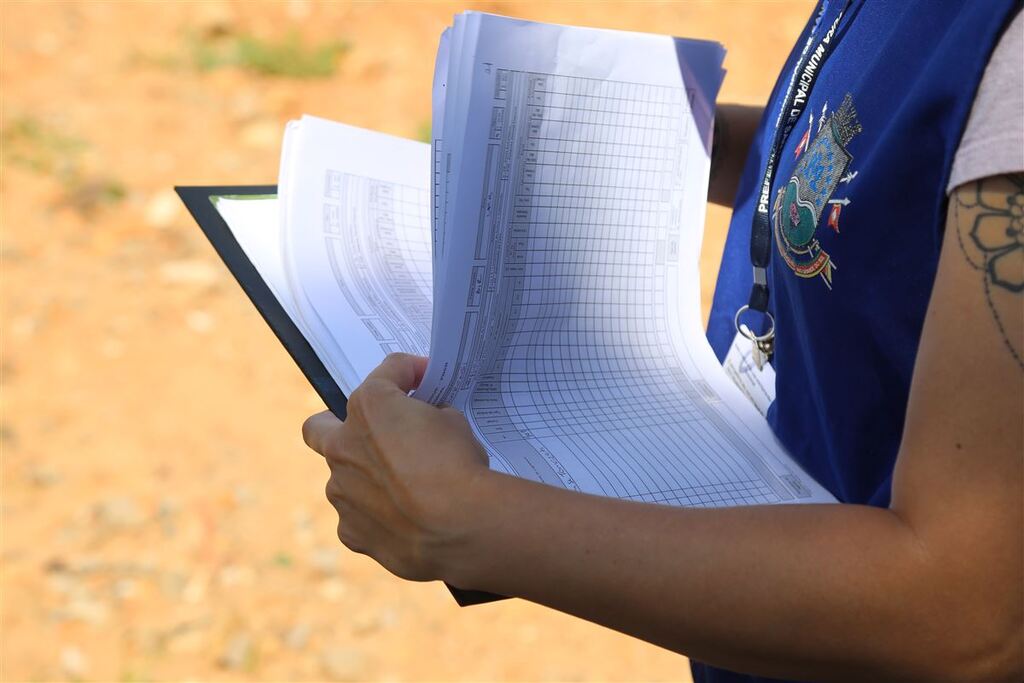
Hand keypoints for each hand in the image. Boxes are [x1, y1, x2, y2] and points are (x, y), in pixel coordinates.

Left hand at [302, 353, 490, 581]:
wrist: (459, 527)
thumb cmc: (458, 468)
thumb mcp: (454, 423)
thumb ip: (430, 414)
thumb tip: (428, 422)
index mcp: (370, 407)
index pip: (387, 375)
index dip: (411, 374)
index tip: (425, 381)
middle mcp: (342, 445)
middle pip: (320, 426)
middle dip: (339, 424)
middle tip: (371, 431)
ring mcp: (341, 491)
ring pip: (343, 478)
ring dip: (367, 477)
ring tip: (406, 488)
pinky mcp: (351, 530)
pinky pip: (359, 517)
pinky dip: (378, 515)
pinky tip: (406, 519)